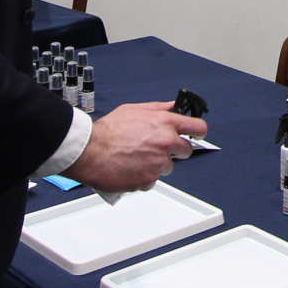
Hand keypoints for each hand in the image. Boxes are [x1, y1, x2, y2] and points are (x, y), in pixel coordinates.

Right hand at [66, 102, 208, 192]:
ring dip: (157, 164)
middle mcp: (165, 142)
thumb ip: (158, 108)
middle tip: (158, 149)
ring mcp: (158, 163)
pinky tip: (131, 168)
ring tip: (137, 158)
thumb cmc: (108, 130)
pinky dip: (144, 176)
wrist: (89, 151)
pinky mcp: (149, 179)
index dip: (198, 131)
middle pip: (186, 150)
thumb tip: (173, 106)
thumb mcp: (135, 109)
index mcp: (164, 123)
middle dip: (175, 150)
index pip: (197, 127)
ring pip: (168, 167)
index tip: (197, 134)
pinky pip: (153, 180)